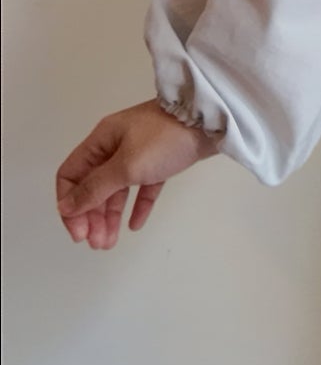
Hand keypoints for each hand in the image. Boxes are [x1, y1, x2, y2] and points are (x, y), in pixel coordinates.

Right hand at [55, 100, 223, 248]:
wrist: (211, 120)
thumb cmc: (164, 140)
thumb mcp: (126, 166)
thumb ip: (96, 188)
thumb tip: (66, 206)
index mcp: (101, 141)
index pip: (71, 175)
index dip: (69, 205)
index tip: (78, 232)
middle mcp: (115, 145)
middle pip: (93, 186)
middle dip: (91, 217)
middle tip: (97, 244)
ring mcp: (139, 152)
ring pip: (117, 189)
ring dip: (110, 216)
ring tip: (109, 243)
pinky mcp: (161, 160)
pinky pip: (143, 186)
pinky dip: (138, 205)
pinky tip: (135, 225)